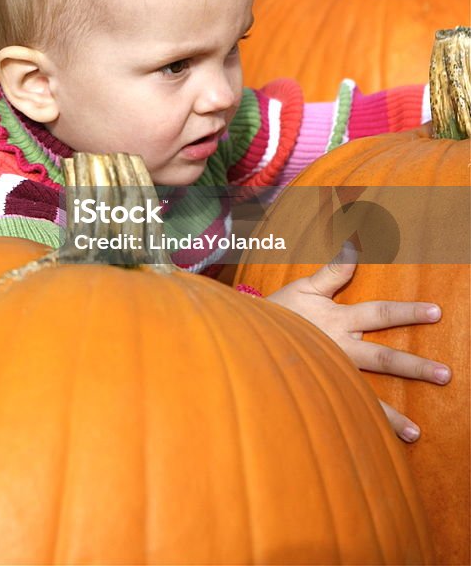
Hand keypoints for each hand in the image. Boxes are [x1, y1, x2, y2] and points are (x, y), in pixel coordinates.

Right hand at [266, 242, 451, 442]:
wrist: (245, 341)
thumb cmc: (278, 312)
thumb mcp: (304, 287)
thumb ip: (332, 270)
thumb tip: (354, 243)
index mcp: (337, 319)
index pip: (379, 313)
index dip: (406, 311)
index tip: (436, 311)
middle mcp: (338, 349)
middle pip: (382, 358)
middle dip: (414, 366)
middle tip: (445, 374)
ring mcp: (330, 375)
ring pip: (365, 396)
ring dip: (392, 416)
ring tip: (417, 433)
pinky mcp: (320, 393)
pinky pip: (344, 414)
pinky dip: (363, 431)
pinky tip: (382, 448)